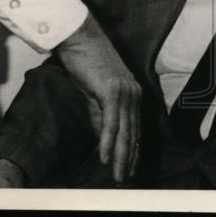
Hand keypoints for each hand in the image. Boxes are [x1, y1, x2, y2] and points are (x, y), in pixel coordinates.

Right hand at [54, 14, 140, 182]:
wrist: (80, 38)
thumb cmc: (85, 62)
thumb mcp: (95, 93)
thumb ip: (100, 114)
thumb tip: (102, 136)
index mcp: (132, 92)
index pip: (135, 128)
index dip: (132, 150)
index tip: (129, 168)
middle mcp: (133, 93)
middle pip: (133, 132)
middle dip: (128, 158)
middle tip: (124, 178)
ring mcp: (125, 91)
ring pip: (124, 131)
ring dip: (119, 156)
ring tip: (116, 175)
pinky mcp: (112, 90)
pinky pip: (111, 122)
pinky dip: (108, 142)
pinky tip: (104, 157)